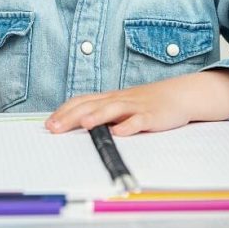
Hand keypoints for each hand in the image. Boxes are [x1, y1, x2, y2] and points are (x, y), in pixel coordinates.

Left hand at [45, 70, 228, 135]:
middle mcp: (119, 100)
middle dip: (71, 116)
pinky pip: (140, 120)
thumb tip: (74, 125)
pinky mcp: (153, 115)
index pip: (81, 101)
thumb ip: (101, 113)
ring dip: (97, 117)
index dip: (64, 112)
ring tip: (82, 125)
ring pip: (113, 109)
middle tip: (53, 128)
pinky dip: (129, 126)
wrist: (180, 95)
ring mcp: (136, 106)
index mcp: (109, 98)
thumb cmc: (147, 103)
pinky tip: (119, 133)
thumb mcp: (122, 105)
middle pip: (91, 105)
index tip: (48, 124)